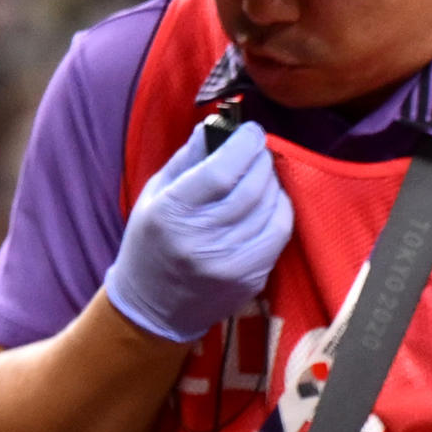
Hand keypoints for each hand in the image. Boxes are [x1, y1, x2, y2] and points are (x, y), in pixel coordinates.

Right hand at [101, 120, 290, 348]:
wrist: (153, 307)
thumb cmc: (151, 242)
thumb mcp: (156, 194)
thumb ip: (188, 159)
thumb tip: (218, 125)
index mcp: (173, 212)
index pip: (222, 170)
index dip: (245, 145)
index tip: (251, 131)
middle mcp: (202, 239)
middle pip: (252, 188)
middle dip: (262, 161)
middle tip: (258, 152)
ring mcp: (230, 263)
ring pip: (271, 209)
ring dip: (273, 184)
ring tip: (262, 176)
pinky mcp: (250, 279)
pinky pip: (279, 235)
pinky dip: (280, 211)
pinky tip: (269, 203)